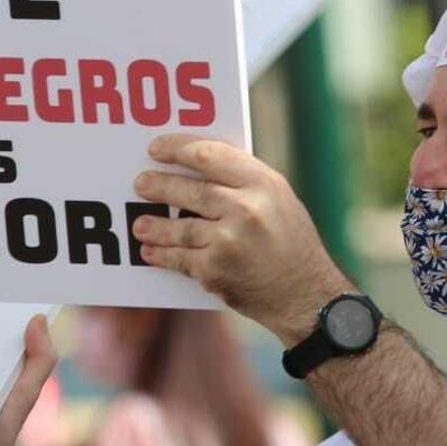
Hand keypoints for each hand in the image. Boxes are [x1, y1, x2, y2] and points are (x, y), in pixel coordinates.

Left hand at [131, 134, 352, 343]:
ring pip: (179, 227)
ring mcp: (228, 240)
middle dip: (159, 187)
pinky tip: (151, 252)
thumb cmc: (293, 244)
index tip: (156, 149)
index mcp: (263, 183)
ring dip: (153, 225)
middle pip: (189, 191)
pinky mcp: (215, 270)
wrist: (306, 296)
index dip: (177, 149)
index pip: (209, 155)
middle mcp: (245, 208)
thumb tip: (197, 166)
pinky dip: (162, 255)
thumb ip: (244, 182)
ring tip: (140, 224)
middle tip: (141, 184)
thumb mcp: (280, 200)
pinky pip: (179, 258)